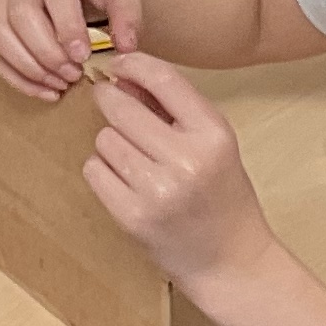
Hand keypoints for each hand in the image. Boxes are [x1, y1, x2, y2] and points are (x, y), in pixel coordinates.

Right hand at [0, 0, 142, 96]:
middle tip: (73, 74)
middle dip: (47, 52)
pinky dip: (17, 75)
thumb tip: (125, 47)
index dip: (67, 27)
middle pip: (21, 12)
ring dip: (30, 66)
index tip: (84, 57)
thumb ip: (129, 14)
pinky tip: (44, 88)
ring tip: (61, 83)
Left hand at [79, 55, 273, 299]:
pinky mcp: (132, 216)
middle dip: (112, 104)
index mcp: (212, 134)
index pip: (163, 78)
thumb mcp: (213, 143)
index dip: (132, 64)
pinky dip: (103, 172)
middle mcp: (186, 160)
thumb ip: (173, 108)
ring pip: (104, 140)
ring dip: (111, 144)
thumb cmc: (222, 196)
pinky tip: (126, 183)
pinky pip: (94, 171)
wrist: (230, 260)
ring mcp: (157, 190)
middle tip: (116, 110)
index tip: (118, 66)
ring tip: (135, 161)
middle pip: (121, 108)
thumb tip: (124, 77)